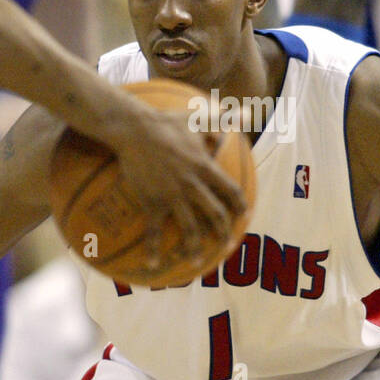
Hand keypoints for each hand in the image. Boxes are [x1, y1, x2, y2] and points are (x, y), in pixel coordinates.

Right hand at [108, 106, 247, 268]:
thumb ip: (222, 120)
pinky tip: (153, 264)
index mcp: (205, 167)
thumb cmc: (165, 122)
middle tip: (228, 246)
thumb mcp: (197, 118)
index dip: (240, 205)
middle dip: (224, 233)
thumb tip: (245, 115)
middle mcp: (193, 185)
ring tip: (197, 262)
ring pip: (190, 228)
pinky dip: (154, 250)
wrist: (133, 130)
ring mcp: (172, 196)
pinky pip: (154, 231)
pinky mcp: (152, 202)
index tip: (245, 216)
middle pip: (216, 215)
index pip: (231, 191)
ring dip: (195, 247)